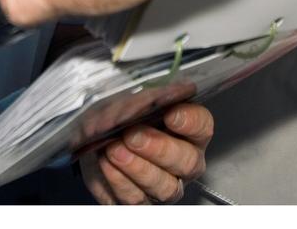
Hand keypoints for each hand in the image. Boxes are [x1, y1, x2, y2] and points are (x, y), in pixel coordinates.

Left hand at [80, 102, 212, 204]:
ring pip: (165, 187)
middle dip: (159, 148)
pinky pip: (137, 199)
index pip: (202, 125)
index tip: (171, 114)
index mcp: (188, 130)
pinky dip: (119, 182)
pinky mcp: (142, 202)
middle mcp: (183, 161)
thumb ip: (141, 97)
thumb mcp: (129, 100)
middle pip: (187, 161)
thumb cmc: (119, 118)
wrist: (94, 141)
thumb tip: (143, 94)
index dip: (189, 121)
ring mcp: (165, 185)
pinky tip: (106, 164)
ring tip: (114, 150)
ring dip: (137, 169)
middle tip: (133, 136)